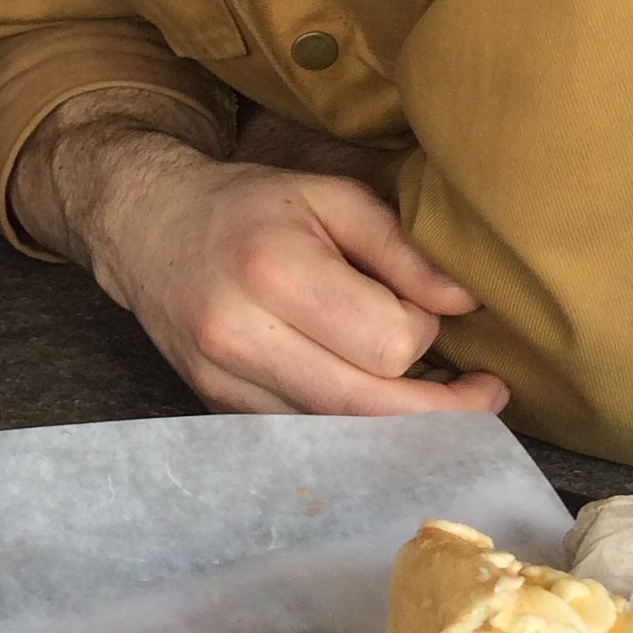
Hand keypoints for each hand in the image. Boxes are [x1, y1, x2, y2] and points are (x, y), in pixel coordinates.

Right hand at [16, 102, 508, 417]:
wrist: (146, 226)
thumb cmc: (248, 206)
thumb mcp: (329, 197)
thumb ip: (401, 248)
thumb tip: (466, 303)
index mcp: (274, 272)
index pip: (390, 342)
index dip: (427, 331)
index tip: (434, 309)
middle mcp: (240, 336)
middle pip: (370, 407)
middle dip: (442, 407)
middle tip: (487, 393)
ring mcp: (223, 381)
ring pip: (341, 433)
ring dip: (397, 421)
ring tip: (430, 393)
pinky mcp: (218, 406)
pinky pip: (306, 435)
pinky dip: (349, 424)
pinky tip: (370, 397)